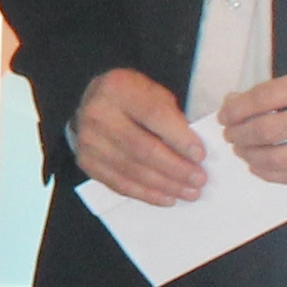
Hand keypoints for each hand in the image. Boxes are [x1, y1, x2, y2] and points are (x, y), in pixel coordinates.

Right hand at [73, 66, 204, 205]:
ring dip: (165, 184)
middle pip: (141, 147)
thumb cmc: (132, 98)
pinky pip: (119, 183)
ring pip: (132, 169)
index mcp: (118, 88)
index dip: (179, 138)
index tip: (200, 155)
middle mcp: (98, 114)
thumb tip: (192, 152)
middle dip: (175, 167)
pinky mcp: (87, 161)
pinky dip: (146, 193)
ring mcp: (89, 140)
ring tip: (189, 192)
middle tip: (199, 179)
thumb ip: (172, 117)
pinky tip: (166, 197)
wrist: (95, 102)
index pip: (153, 115)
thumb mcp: (154, 93)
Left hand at [220, 61, 286, 186]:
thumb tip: (234, 103)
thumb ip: (278, 90)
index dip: (237, 109)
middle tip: (231, 135)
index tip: (226, 115)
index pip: (265, 98)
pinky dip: (272, 174)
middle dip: (240, 135)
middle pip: (268, 130)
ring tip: (242, 151)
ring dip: (251, 157)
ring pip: (280, 158)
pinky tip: (260, 166)